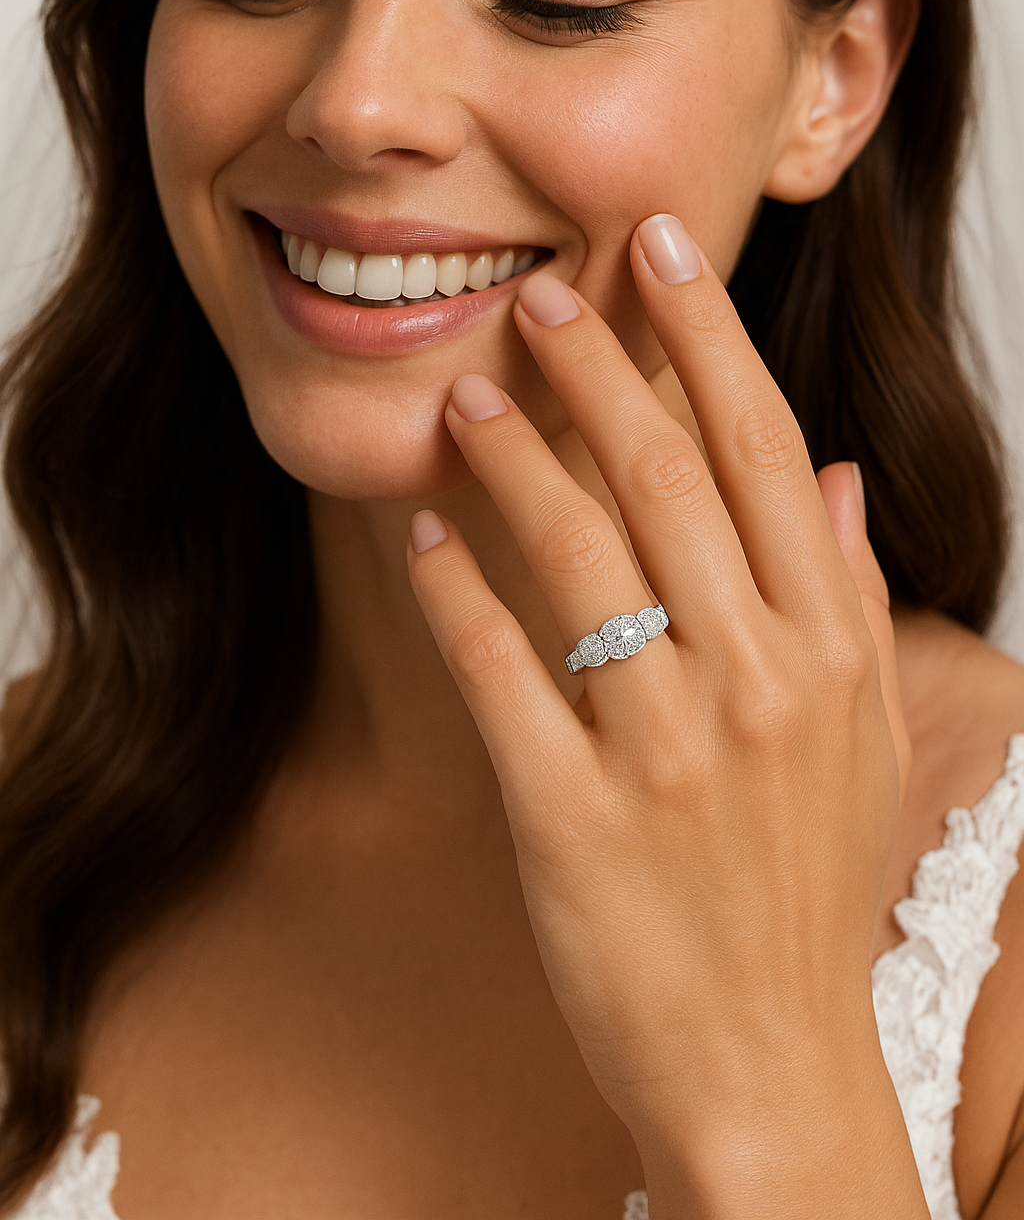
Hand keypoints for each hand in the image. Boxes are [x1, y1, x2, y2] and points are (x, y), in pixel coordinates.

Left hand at [407, 213, 923, 1215]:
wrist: (766, 1063)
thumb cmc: (801, 891)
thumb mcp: (859, 741)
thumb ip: (844, 598)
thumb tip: (828, 480)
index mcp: (827, 647)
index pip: (765, 449)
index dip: (708, 336)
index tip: (660, 250)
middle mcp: (759, 681)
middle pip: (671, 477)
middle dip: (601, 366)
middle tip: (540, 295)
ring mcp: (668, 749)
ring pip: (583, 553)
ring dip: (517, 457)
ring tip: (466, 395)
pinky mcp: (575, 815)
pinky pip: (504, 671)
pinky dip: (458, 591)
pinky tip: (423, 533)